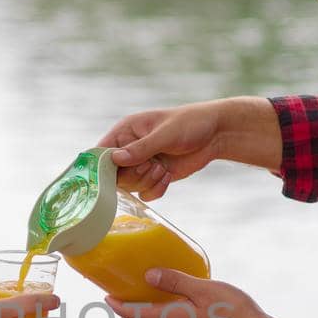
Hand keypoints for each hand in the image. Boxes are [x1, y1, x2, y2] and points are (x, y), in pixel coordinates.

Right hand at [96, 101, 224, 199]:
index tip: (115, 173)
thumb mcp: (165, 134)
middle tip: (152, 165)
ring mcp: (141, 164)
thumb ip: (140, 148)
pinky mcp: (154, 177)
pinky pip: (145, 193)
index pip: (101, 153)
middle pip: (114, 175)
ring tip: (163, 169)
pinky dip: (156, 189)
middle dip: (134, 175)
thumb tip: (115, 159)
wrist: (216, 134)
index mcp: (125, 132)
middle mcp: (129, 149)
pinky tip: (168, 176)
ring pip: (130, 186)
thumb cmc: (190, 123)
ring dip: (147, 181)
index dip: (103, 166)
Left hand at [106, 269, 265, 317]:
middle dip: (125, 314)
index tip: (106, 297)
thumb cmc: (232, 312)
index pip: (135, 315)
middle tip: (117, 299)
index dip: (118, 308)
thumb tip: (148, 274)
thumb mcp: (203, 289)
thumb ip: (176, 282)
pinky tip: (167, 307)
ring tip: (137, 302)